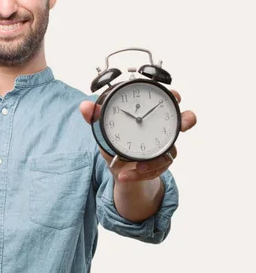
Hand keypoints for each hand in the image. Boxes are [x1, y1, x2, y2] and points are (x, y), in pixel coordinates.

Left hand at [80, 90, 196, 181]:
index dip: (174, 97)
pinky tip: (125, 176)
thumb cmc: (115, 139)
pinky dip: (139, 175)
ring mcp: (164, 147)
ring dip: (154, 162)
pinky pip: (156, 170)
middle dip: (186, 121)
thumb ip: (95, 116)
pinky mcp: (159, 164)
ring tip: (136, 167)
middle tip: (182, 126)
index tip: (174, 96)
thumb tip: (85, 106)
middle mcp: (162, 129)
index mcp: (150, 114)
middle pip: (184, 121)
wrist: (117, 165)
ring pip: (170, 153)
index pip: (168, 100)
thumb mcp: (104, 128)